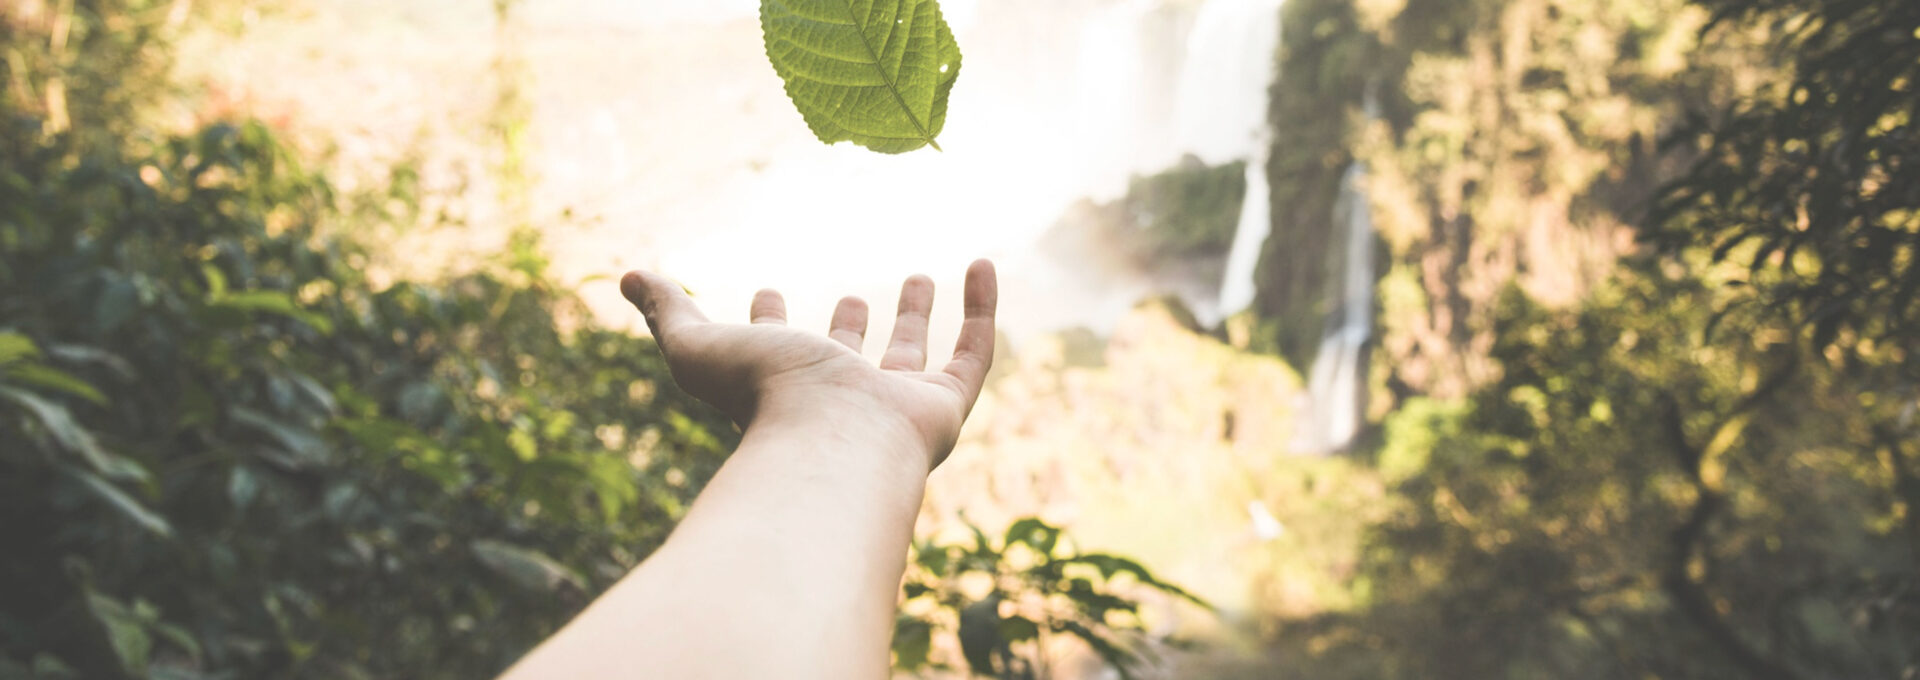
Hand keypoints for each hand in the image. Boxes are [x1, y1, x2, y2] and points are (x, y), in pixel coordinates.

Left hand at [619, 259, 996, 468]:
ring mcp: (894, 408)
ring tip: (918, 275)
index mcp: (781, 391)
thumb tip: (629, 276)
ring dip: (914, 319)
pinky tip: (982, 265)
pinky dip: (981, 309)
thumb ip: (668, 312)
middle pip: (846, 363)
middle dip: (849, 328)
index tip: (766, 290)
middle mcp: (838, 402)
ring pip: (909, 360)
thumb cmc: (761, 397)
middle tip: (854, 295)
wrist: (830, 440)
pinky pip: (973, 353)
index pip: (773, 356)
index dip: (767, 324)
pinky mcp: (944, 407)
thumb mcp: (698, 346)